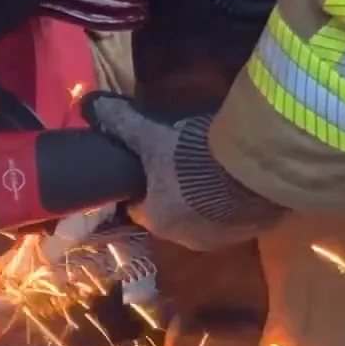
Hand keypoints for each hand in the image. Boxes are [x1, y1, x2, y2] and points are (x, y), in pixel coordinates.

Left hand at [80, 94, 283, 250]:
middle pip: (172, 214)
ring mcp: (223, 238)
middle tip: (181, 164)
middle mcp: (188, 239)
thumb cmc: (191, 157)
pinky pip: (235, 216)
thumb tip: (90, 106)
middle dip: (173, 194)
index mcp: (158, 222)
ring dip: (204, 200)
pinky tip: (237, 178)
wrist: (254, 169)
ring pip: (204, 218)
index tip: (147, 168)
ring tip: (211, 169)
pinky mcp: (252, 231)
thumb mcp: (151, 135)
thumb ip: (121, 124)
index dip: (141, 187)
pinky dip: (233, 202)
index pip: (138, 207)